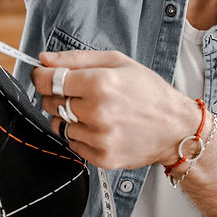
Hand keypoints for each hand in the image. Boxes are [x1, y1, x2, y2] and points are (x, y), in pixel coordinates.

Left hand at [31, 50, 200, 169]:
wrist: (175, 128)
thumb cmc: (148, 91)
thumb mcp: (117, 62)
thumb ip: (76, 59)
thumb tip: (43, 59)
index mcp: (100, 83)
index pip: (47, 81)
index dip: (41, 76)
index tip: (43, 76)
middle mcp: (97, 112)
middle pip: (50, 103)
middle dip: (57, 96)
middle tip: (79, 93)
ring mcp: (99, 138)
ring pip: (59, 125)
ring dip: (70, 117)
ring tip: (95, 112)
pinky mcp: (101, 157)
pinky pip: (72, 144)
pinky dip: (81, 135)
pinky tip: (101, 128)